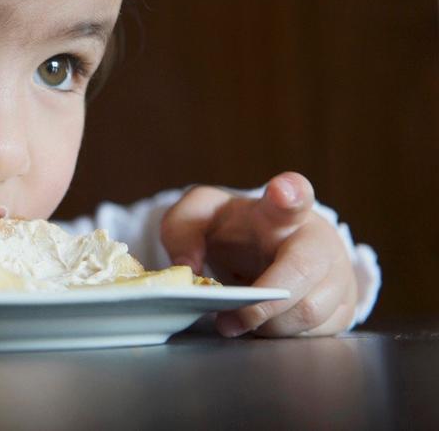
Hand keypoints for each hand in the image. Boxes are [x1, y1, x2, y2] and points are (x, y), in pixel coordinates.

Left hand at [160, 172, 356, 336]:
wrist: (264, 250)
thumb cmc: (235, 232)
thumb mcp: (198, 220)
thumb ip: (182, 232)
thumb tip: (187, 268)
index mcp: (279, 211)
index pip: (291, 195)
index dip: (289, 193)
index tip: (282, 190)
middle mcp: (318, 239)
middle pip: (303, 271)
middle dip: (262, 301)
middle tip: (227, 318)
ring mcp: (338, 273)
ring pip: (310, 311)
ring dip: (268, 325)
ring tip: (241, 320)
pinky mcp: (345, 307)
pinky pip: (318, 334)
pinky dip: (283, 337)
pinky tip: (264, 326)